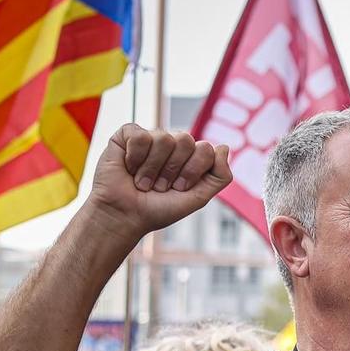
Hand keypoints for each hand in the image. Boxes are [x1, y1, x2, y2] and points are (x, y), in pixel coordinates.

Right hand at [86, 125, 232, 239]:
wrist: (125, 215)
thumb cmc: (159, 209)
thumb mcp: (198, 197)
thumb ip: (220, 176)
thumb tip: (224, 147)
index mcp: (190, 157)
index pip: (205, 148)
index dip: (193, 171)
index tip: (179, 188)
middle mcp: (172, 145)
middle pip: (186, 140)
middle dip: (173, 169)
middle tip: (160, 186)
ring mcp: (150, 138)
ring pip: (163, 138)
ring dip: (152, 168)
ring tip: (143, 182)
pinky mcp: (127, 135)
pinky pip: (140, 135)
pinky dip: (135, 156)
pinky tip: (129, 167)